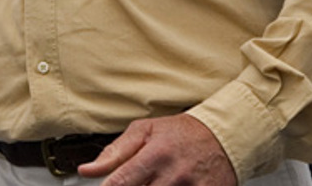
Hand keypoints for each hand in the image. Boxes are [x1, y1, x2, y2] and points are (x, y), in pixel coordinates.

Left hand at [77, 113, 235, 185]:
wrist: (224, 137)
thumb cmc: (180, 133)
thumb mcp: (144, 131)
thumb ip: (114, 152)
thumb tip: (87, 170)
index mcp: (156, 155)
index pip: (122, 182)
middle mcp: (174, 175)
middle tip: (137, 180)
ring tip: (153, 181)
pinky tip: (166, 185)